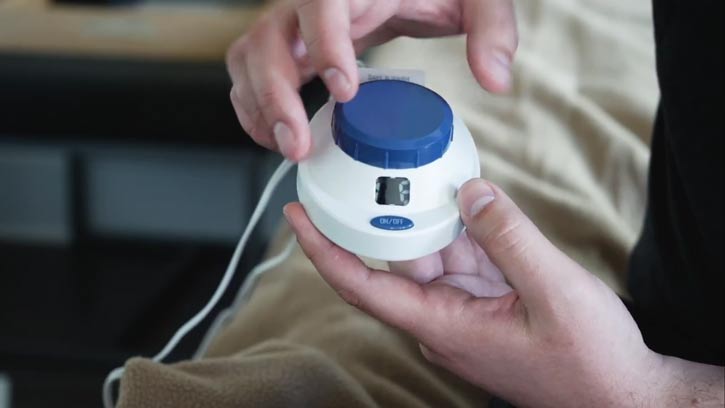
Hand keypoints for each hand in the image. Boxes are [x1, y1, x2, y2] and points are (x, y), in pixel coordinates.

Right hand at [226, 0, 516, 160]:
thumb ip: (492, 28)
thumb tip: (495, 78)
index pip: (321, 3)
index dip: (325, 45)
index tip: (345, 90)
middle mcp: (313, 1)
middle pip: (269, 38)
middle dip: (276, 95)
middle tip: (298, 143)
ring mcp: (296, 24)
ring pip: (250, 57)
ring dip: (259, 107)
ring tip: (288, 148)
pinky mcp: (292, 46)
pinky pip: (252, 71)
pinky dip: (255, 106)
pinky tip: (278, 135)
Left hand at [284, 179, 671, 406]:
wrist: (623, 397)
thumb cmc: (589, 363)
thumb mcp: (553, 292)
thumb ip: (508, 236)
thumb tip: (469, 191)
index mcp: (442, 325)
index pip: (362, 284)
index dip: (324, 250)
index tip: (297, 216)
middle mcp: (443, 316)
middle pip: (397, 256)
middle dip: (387, 213)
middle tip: (371, 162)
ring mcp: (465, 308)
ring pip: (434, 250)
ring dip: (434, 215)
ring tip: (426, 168)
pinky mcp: (487, 301)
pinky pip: (465, 255)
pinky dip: (466, 226)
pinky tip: (471, 196)